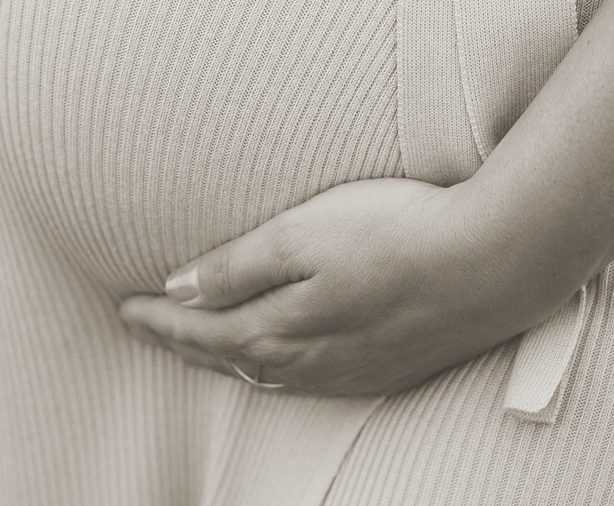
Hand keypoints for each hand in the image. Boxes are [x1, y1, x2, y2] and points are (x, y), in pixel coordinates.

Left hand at [118, 178, 550, 396]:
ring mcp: (349, 369)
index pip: (201, 328)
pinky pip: (307, 380)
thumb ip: (237, 266)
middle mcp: (309, 361)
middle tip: (146, 327)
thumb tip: (178, 288)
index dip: (160, 319)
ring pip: (267, 373)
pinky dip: (273, 370)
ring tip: (199, 344)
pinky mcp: (384, 366)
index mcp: (281, 328)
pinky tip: (279, 362)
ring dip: (225, 357)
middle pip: (228, 355)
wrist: (489, 264)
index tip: (124, 308)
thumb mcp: (303, 235)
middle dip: (182, 341)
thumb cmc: (394, 234)